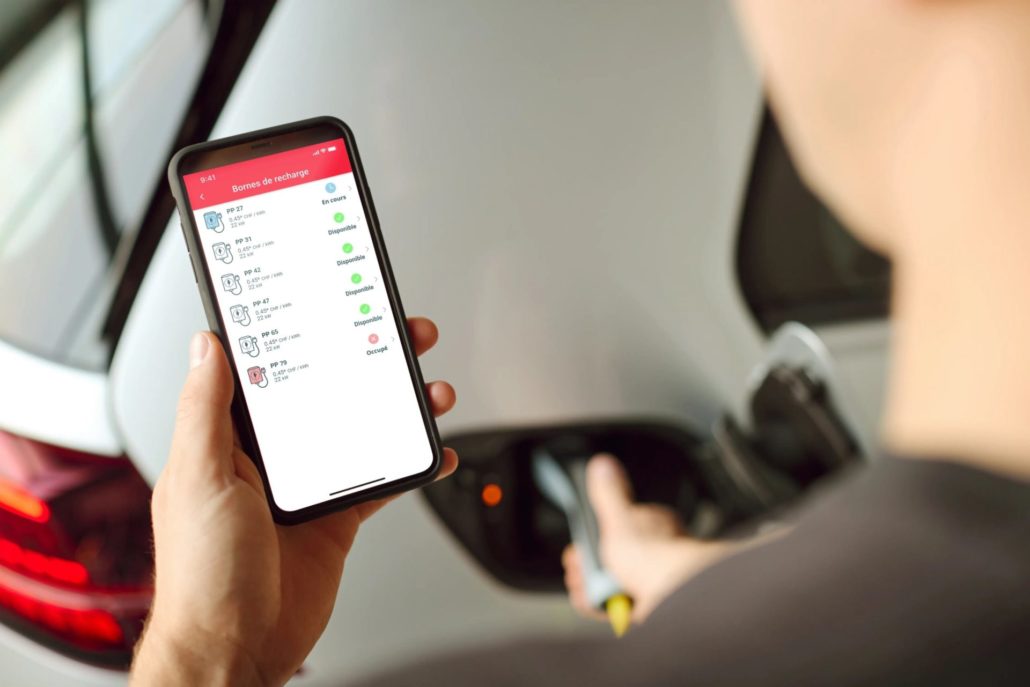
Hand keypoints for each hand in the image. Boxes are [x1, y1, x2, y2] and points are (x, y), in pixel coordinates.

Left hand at [130, 318, 457, 686]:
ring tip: (428, 389)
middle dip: (366, 358)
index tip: (327, 303)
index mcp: (229, 440)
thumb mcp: (198, 477)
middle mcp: (268, 457)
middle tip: (401, 335)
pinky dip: (411, 464)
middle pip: (326, 389)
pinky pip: (380, 479)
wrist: (237, 647)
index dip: (300, 333)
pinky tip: (433, 451)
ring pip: (360, 427)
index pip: (268, 369)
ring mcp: (306, 486)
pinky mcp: (335, 518)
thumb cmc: (202, 574)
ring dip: (397, 405)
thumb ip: (206, 410)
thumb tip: (208, 347)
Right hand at [563, 454, 733, 624]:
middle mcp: (655, 553)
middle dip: (587, 567)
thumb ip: (608, 493)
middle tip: (578, 571)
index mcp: (652, 526)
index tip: (577, 551)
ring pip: (612, 583)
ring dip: (591, 588)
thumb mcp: (619, 518)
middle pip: (610, 559)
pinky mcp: (649, 606)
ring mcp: (652, 581)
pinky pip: (619, 606)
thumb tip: (602, 465)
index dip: (590, 542)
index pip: (614, 530)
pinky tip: (597, 604)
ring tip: (586, 589)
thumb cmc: (654, 556)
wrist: (674, 597)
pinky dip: (603, 606)